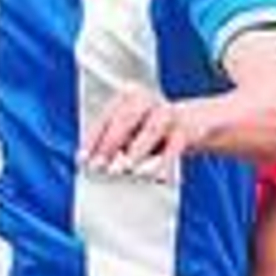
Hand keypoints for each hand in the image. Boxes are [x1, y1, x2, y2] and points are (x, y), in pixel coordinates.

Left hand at [79, 82, 196, 183]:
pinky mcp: (185, 129)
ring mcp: (167, 113)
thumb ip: (114, 143)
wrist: (192, 122)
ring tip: (128, 170)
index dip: (93, 138)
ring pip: (151, 129)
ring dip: (138, 151)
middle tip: (100, 166)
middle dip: (111, 143)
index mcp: (127, 97)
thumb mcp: (130, 132)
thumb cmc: (150, 129)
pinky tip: (159, 178)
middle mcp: (146, 100)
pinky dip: (166, 163)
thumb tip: (94, 164)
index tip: (82, 159)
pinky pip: (174, 147)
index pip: (106, 117)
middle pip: (126, 118)